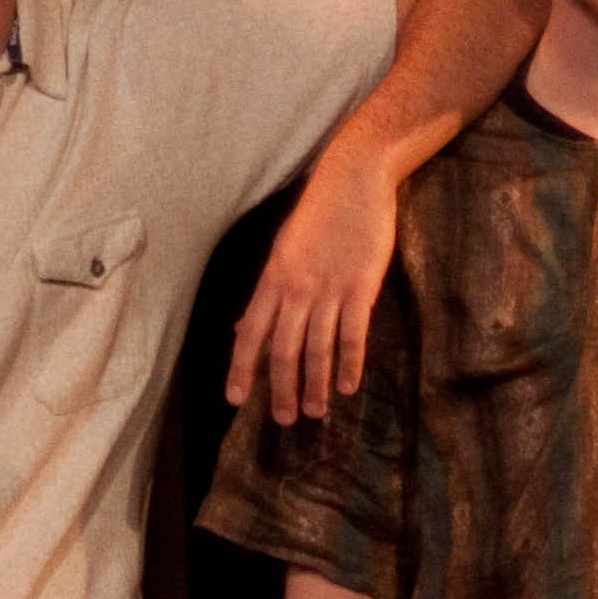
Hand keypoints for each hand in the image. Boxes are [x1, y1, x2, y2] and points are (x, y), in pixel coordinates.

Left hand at [227, 146, 400, 423]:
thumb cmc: (319, 214)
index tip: (236, 400)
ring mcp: (329, 288)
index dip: (242, 368)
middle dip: (281, 388)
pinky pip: (353, 334)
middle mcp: (296, 288)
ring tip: (314, 413)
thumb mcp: (283, 251)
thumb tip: (244, 328)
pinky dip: (349, 364)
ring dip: (314, 385)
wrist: (354, 178)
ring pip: (317, 348)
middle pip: (283, 349)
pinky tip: (347, 387)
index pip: (251, 333)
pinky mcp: (361, 287)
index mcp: (273, 278)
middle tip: (284, 420)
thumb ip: (267, 294)